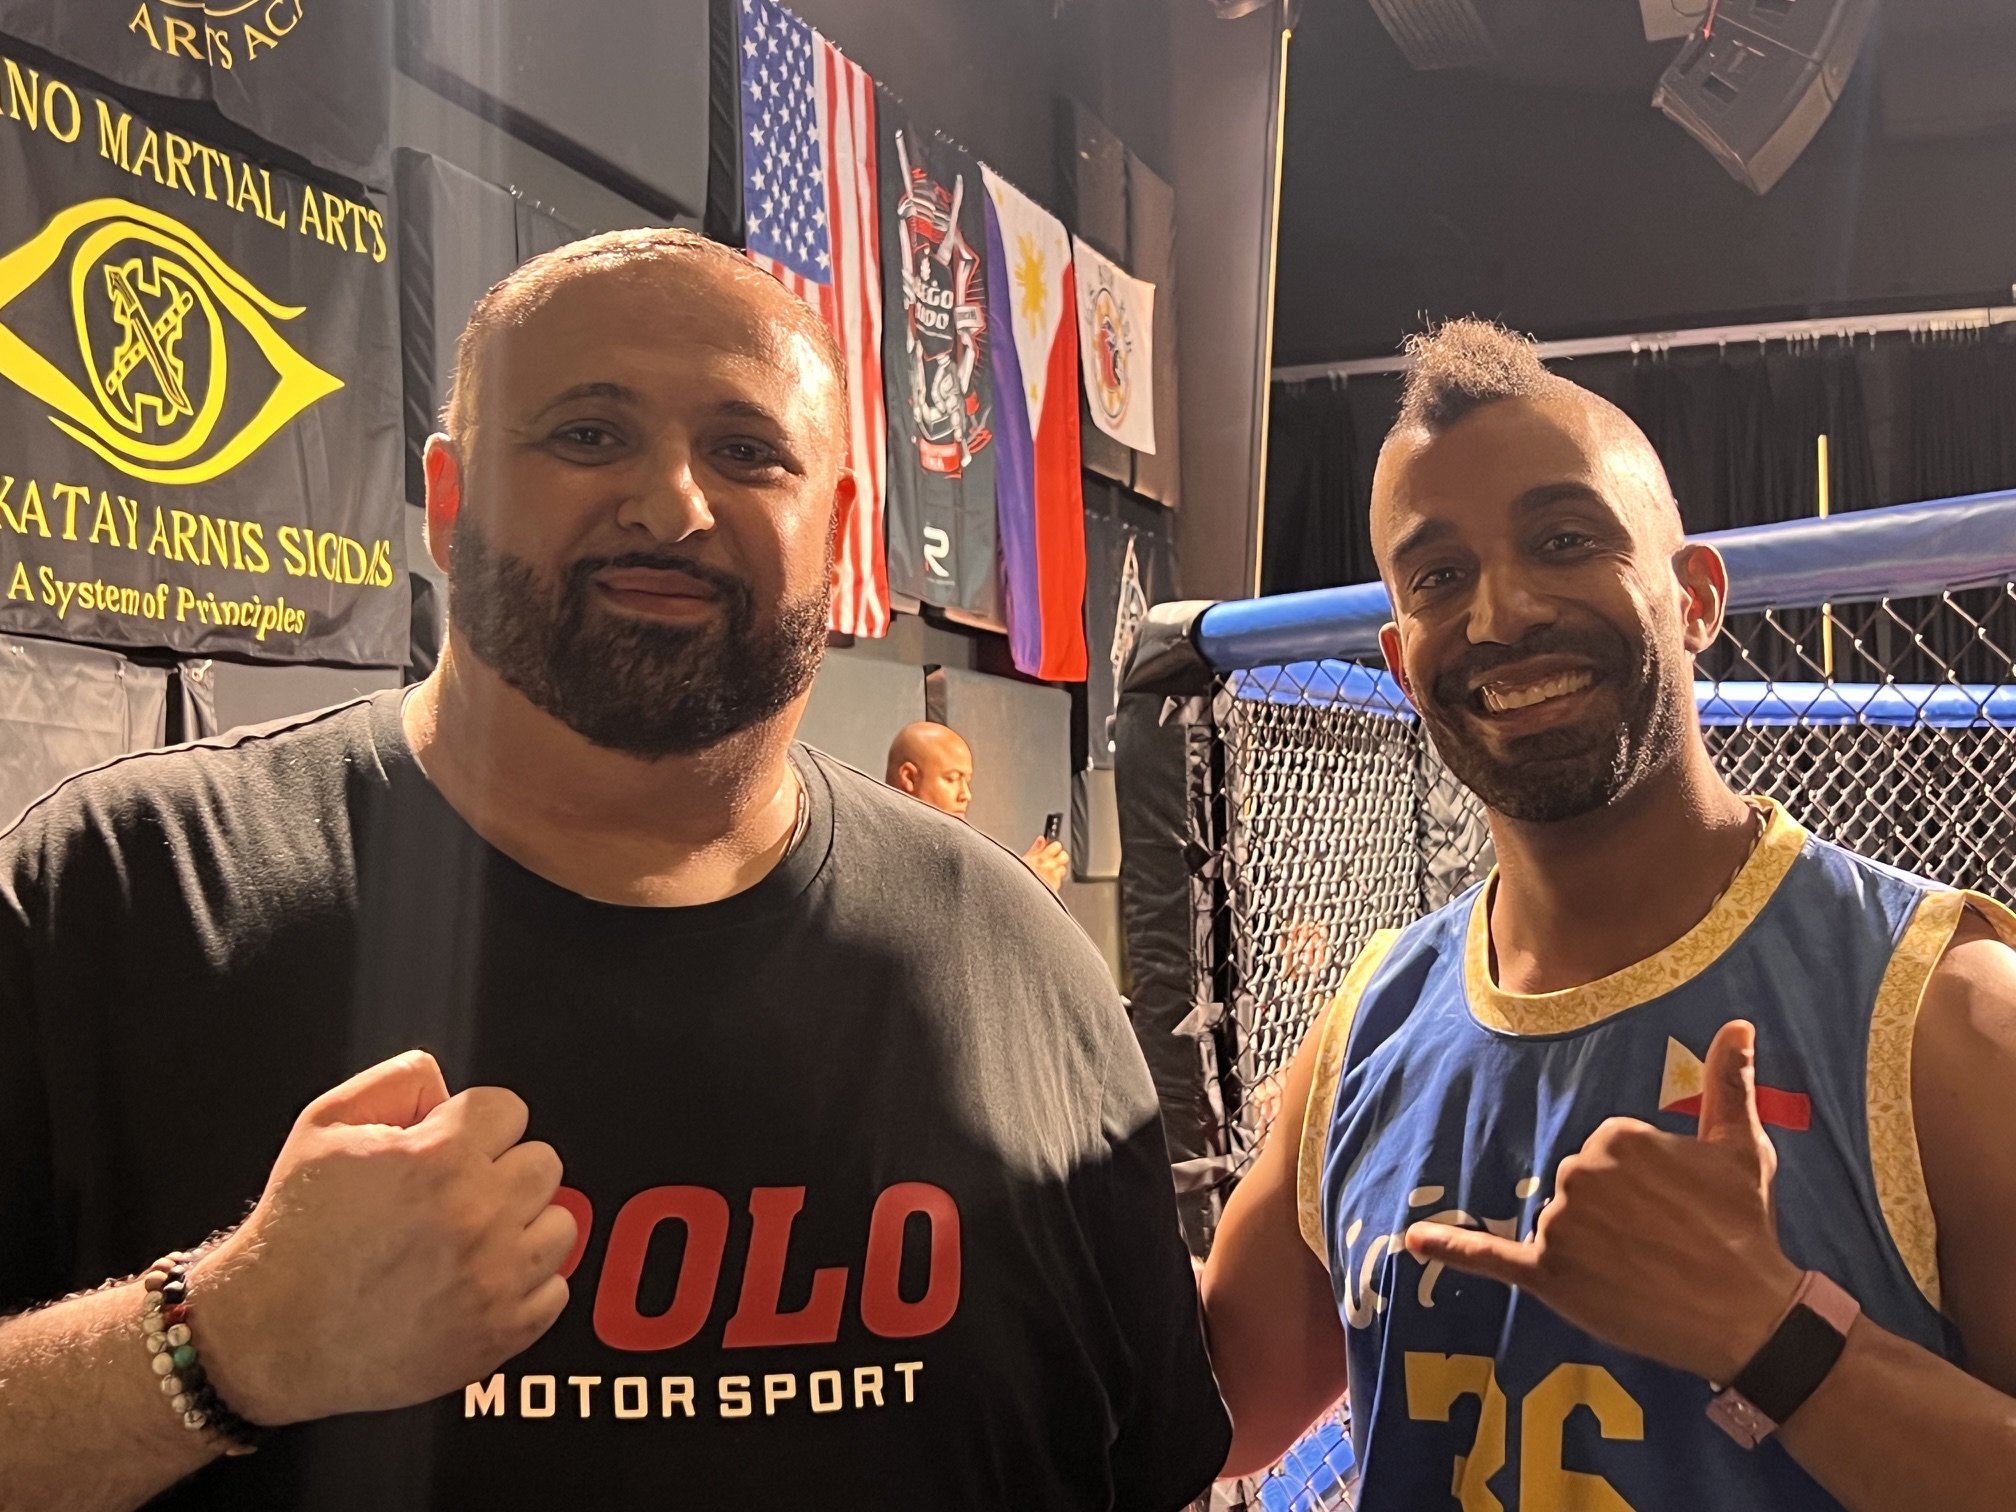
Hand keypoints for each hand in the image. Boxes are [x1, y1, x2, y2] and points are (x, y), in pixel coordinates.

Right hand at [191, 1051, 577, 1425]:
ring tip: (468, 1242)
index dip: (476, 1126)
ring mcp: (496, 1276)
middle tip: (457, 1197)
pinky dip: (524, 1287)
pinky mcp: (502, 1331)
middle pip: (543, 1163)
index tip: (453, 1150)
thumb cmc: (296, 1234)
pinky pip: (556, 1289)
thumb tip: (446, 1084)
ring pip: (560, 1224)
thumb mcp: (325, 1124)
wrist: (270, 1335)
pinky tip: (475, 1283)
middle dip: (502, 1172)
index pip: (511, 1110)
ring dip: (522, 1228)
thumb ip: (398, 1082)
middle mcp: (478, 1213)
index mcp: (441, 1158)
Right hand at [1023, 838, 1069, 892]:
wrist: (1018, 894)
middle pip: (1064, 857)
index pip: (1057, 846)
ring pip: (1062, 869)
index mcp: (1041, 858)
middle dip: (1060, 857)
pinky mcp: (1055, 887)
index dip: (1055, 847)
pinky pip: (1059, 880)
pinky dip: (1055, 880)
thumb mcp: (1024, 860)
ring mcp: (1053, 877)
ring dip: (1058, 869)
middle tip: (1054, 860)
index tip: (1052, 849)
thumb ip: (1035, 848)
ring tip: (1048, 872)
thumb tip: (1041, 839)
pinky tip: (1047, 881)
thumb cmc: (1018, 878)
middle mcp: (1049, 866)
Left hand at [1405, 1020, 1803, 1383]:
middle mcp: (1579, 1172)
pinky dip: (1452, 1248)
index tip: (1677, 1206)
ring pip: (1558, 1221)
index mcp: (1615, 1135)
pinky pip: (1492, 1256)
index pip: (1606, 1149)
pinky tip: (1414, 1241)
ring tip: (1644, 1266)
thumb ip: (1730, 1081)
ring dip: (1590, 1244)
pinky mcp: (1549, 1274)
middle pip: (1578, 1183)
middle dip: (1614, 1212)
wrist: (1749, 1314)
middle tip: (1663, 1241)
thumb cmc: (1744, 1227)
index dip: (1643, 1183)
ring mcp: (1560, 1224)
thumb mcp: (1741, 1147)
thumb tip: (1739, 1025)